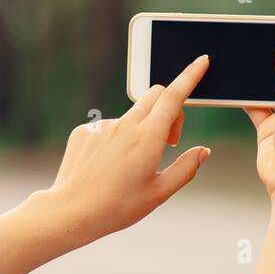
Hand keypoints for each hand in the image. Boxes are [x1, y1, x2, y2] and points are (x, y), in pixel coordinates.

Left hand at [40, 55, 211, 247]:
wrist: (71, 212)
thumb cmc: (117, 207)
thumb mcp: (159, 193)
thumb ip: (186, 169)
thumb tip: (203, 151)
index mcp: (148, 138)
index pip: (174, 97)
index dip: (190, 76)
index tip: (201, 61)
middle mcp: (124, 125)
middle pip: (155, 97)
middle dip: (169, 109)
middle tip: (168, 141)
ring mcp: (101, 126)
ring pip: (130, 116)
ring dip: (140, 129)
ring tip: (129, 165)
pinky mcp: (83, 132)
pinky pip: (107, 127)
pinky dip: (114, 139)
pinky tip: (106, 166)